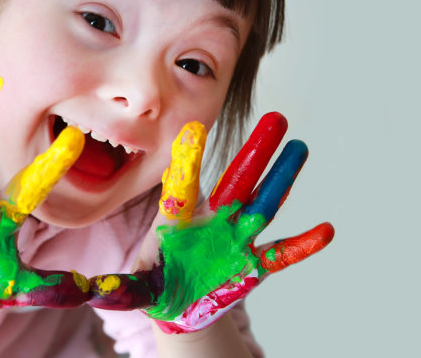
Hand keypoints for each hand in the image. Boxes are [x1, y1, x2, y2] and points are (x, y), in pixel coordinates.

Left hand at [86, 113, 335, 333]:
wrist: (182, 304)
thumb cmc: (157, 284)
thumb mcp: (136, 287)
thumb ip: (123, 289)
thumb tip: (94, 292)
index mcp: (180, 218)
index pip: (184, 183)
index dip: (189, 159)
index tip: (194, 128)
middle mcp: (214, 219)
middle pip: (238, 180)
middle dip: (257, 151)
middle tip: (278, 117)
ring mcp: (237, 238)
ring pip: (264, 203)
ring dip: (283, 179)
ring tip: (300, 149)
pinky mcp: (254, 264)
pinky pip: (282, 253)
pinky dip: (303, 244)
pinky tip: (326, 231)